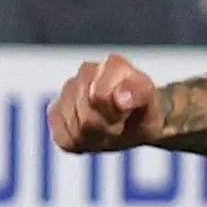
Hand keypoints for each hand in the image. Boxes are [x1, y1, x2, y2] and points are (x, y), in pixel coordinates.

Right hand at [49, 53, 164, 153]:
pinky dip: (79, 142)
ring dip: (95, 137)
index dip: (115, 116)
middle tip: (119, 125)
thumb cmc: (143, 111)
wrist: (135, 121)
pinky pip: (64, 137)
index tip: (127, 116)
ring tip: (108, 128)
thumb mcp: (151, 104)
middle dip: (106, 129)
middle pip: (87, 119)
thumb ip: (138, 94)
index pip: (99, 97)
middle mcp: (86, 72)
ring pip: (75, 129)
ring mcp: (67, 90)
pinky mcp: (55, 111)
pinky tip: (91, 133)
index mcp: (112, 64)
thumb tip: (120, 98)